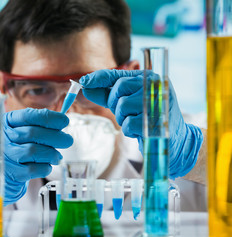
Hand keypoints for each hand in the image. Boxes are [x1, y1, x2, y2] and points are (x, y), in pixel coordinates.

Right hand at [0, 108, 72, 204]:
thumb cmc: (11, 146)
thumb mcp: (15, 129)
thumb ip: (34, 124)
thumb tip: (61, 121)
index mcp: (4, 122)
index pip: (29, 115)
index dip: (50, 118)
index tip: (65, 121)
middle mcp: (1, 137)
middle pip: (33, 133)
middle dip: (56, 137)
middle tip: (68, 140)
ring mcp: (4, 156)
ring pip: (33, 151)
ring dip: (51, 154)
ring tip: (57, 156)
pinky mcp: (10, 173)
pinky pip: (32, 170)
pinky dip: (45, 167)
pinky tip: (47, 166)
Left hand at [79, 69, 202, 178]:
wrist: (175, 139)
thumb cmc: (148, 118)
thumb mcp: (128, 103)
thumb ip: (108, 94)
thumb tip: (86, 86)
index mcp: (148, 77)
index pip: (118, 74)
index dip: (98, 77)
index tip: (83, 81)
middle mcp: (154, 85)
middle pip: (119, 89)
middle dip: (115, 103)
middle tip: (126, 112)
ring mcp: (156, 101)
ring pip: (122, 106)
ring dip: (123, 118)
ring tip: (136, 120)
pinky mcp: (156, 119)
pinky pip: (128, 124)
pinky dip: (129, 130)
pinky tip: (141, 130)